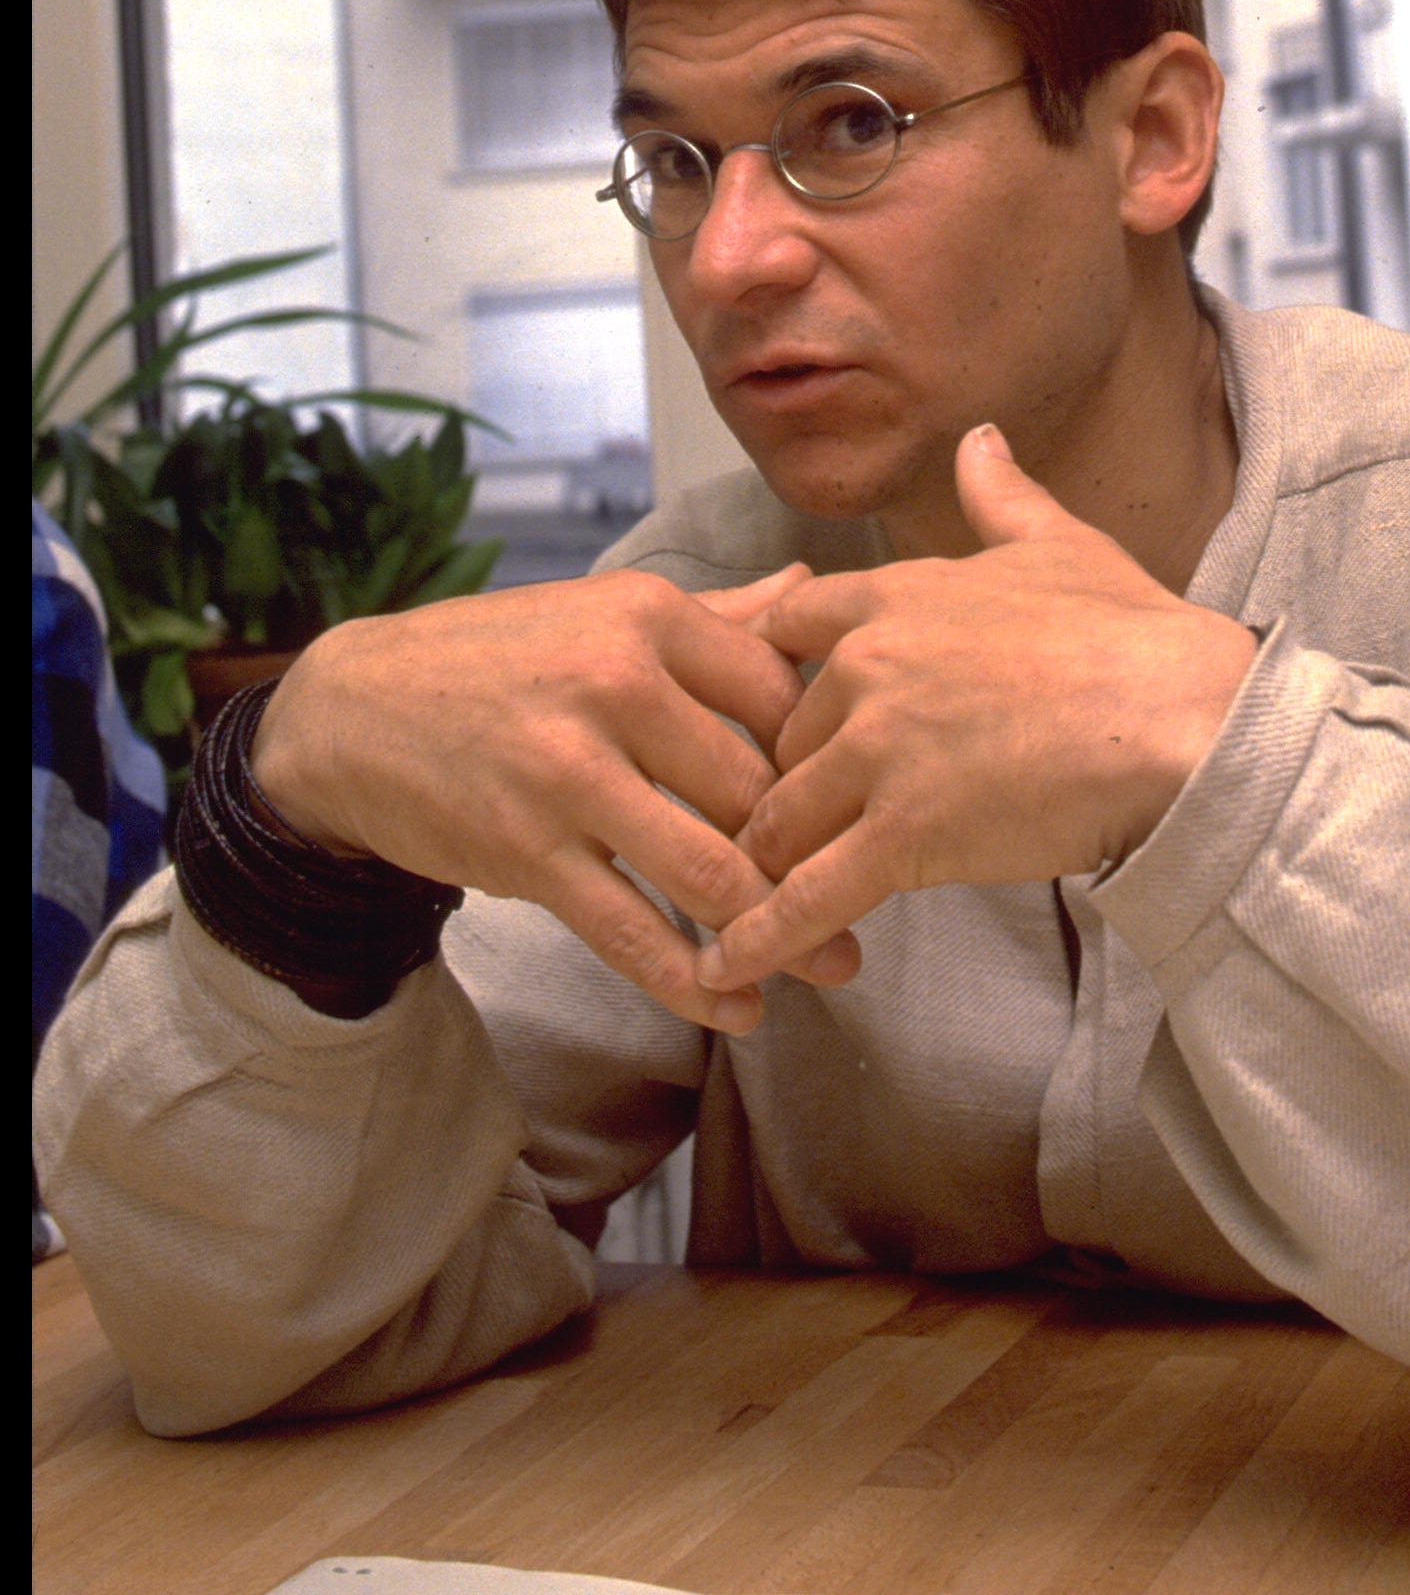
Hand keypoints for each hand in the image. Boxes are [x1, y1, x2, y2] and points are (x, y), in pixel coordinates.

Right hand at [251, 564, 861, 1030]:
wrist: (350, 711)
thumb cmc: (498, 660)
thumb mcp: (603, 615)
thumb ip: (714, 617)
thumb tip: (807, 589)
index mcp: (648, 617)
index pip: (781, 690)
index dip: (829, 751)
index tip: (860, 794)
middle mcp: (616, 685)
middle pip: (757, 787)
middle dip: (821, 852)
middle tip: (873, 894)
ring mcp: (568, 772)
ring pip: (708, 867)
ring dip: (778, 929)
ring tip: (828, 963)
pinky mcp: (526, 851)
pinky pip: (629, 929)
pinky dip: (692, 979)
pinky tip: (737, 1006)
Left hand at [694, 426, 1256, 991]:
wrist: (1184, 718)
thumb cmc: (1133, 634)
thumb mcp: (1060, 545)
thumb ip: (1001, 498)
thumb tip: (980, 440)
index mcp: (894, 598)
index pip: (783, 631)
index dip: (773, 678)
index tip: (767, 715)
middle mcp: (868, 669)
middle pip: (778, 740)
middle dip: (781, 785)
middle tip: (777, 832)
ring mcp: (879, 753)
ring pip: (781, 819)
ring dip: (767, 865)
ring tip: (744, 907)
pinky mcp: (902, 834)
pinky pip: (808, 894)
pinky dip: (762, 934)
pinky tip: (728, 968)